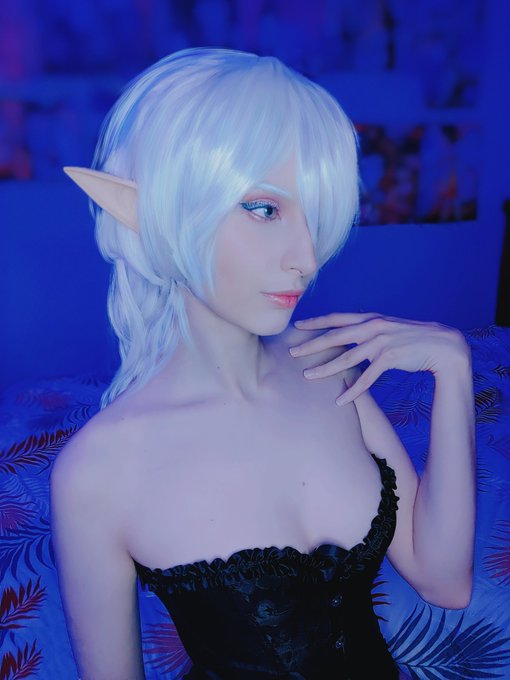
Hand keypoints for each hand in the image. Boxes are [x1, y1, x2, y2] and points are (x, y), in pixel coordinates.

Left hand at [288, 312, 469, 405]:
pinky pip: (367, 377)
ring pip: (347, 358)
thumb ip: (369, 329)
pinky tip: (341, 400)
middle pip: (335, 336)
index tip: (297, 326)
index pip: (337, 318)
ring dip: (326, 369)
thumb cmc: (412, 338)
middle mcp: (373, 327)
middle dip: (311, 345)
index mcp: (370, 318)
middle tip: (292, 353)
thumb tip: (352, 333)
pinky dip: (353, 390)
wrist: (442, 345)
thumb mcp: (388, 327)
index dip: (316, 322)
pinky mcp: (391, 357)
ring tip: (308, 376)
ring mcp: (381, 342)